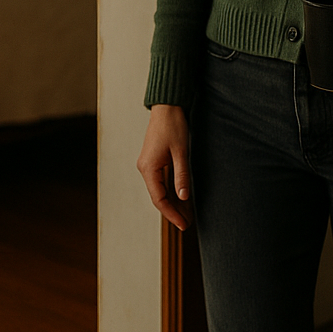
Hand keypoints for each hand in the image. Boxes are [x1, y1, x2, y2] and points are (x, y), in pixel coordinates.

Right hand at [136, 104, 192, 230]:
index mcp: (149, 168)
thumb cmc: (173, 126)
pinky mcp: (153, 160)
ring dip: (173, 202)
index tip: (183, 225)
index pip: (159, 199)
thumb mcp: (181, 152)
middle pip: (158, 197)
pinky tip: (182, 198)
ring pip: (159, 190)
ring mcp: (148, 165)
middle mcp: (145, 168)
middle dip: (173, 211)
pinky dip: (171, 191)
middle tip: (187, 223)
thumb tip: (184, 198)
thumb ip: (181, 176)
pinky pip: (161, 181)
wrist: (166, 107)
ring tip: (187, 214)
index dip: (171, 214)